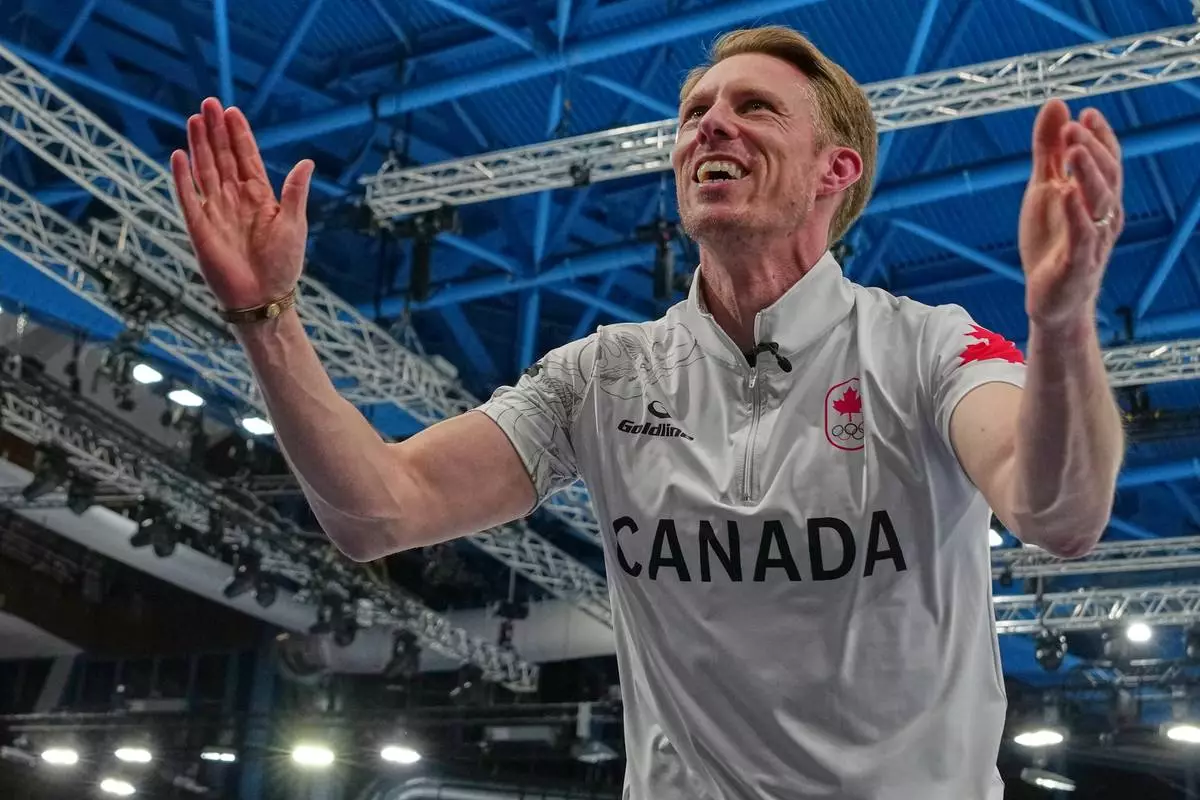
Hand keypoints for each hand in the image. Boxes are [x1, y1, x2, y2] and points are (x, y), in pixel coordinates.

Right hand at [170, 97, 314, 310]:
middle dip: (216, 131)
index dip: (239, 135)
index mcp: (259, 197)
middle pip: (222, 158)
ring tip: (195, 118)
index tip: (232, 110)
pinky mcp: (200, 228)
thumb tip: (307, 161)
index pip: (246, 158)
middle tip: (209, 103)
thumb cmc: (283, 265)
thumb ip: (295, 191)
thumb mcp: (293, 223)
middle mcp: (235, 200)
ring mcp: (216, 211)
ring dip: (199, 145)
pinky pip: (189, 197)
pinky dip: (183, 177)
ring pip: (205, 171)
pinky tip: (179, 155)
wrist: (263, 298)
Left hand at [1018, 98, 1122, 331]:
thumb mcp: (1043, 188)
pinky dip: (1075, 214)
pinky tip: (1066, 194)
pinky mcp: (1077, 263)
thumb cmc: (1052, 242)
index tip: (1087, 114)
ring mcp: (1093, 239)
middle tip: (1072, 128)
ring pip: (1099, 202)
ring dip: (1087, 174)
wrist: (1052, 299)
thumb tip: (1056, 104)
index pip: (1107, 160)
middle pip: (1106, 176)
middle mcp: (1103, 215)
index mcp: (1097, 196)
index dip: (1100, 137)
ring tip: (1072, 151)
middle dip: (1092, 149)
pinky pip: (1081, 236)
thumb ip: (1047, 150)